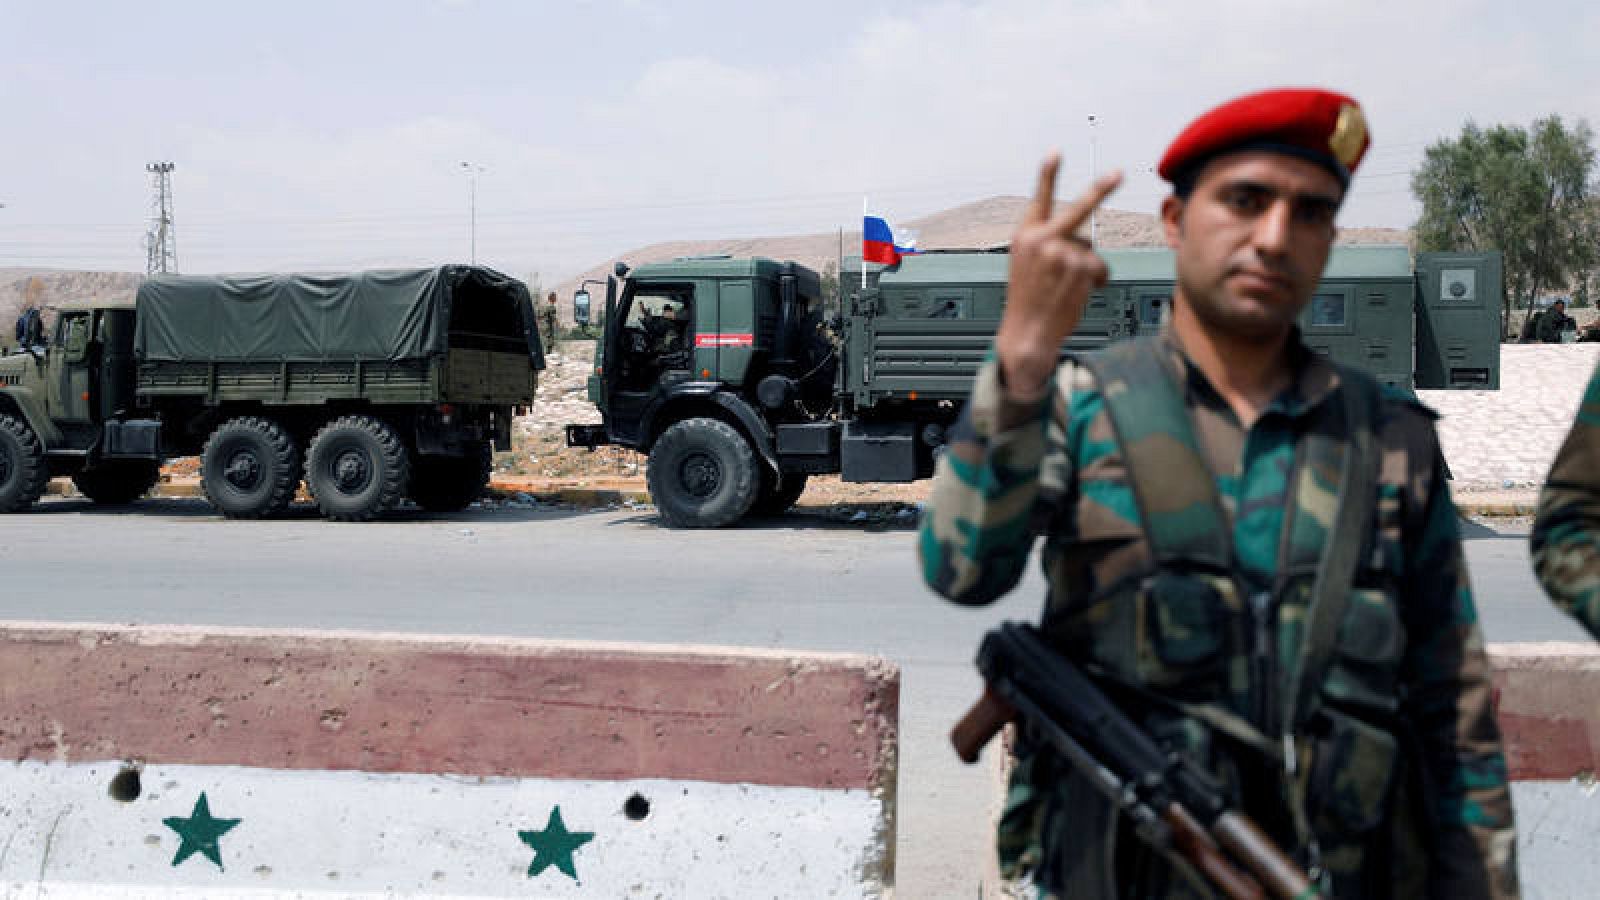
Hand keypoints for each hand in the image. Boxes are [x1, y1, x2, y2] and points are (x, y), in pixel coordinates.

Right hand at [995, 155, 1122, 400]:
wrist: (1027, 334)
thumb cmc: (1028, 303)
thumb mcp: (1025, 267)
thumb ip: (1046, 246)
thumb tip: (1084, 242)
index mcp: (1024, 237)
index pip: (1038, 200)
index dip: (1048, 175)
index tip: (1056, 152)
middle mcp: (1042, 239)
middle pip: (1079, 209)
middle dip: (1101, 190)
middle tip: (1120, 173)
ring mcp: (1062, 252)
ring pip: (1091, 252)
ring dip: (1087, 270)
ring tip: (1066, 288)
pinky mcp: (1080, 267)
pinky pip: (1100, 268)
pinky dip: (1094, 282)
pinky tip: (1075, 294)